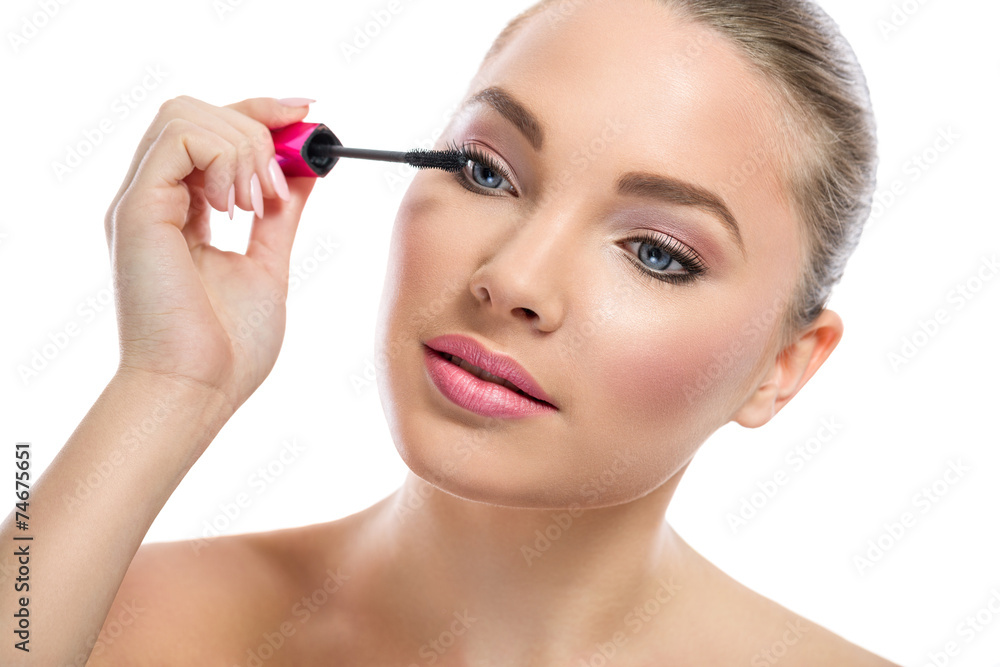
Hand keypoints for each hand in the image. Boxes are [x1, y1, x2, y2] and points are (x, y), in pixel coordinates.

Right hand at [104, 95, 316, 413]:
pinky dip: (223, 158)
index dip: (260, 112)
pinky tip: (237, 207)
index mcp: (181, 211)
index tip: (308, 113)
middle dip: (256, 128)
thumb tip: (306, 169)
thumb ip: (280, 214)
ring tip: (256, 204)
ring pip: (184, 113)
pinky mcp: (136, 210)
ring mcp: (142, 202)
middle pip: (196, 111)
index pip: (212, 131)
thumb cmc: (228, 347)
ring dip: (241, 147)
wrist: (198, 390)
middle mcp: (156, 200)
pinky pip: (179, 138)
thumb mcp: (268, 263)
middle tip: (280, 185)